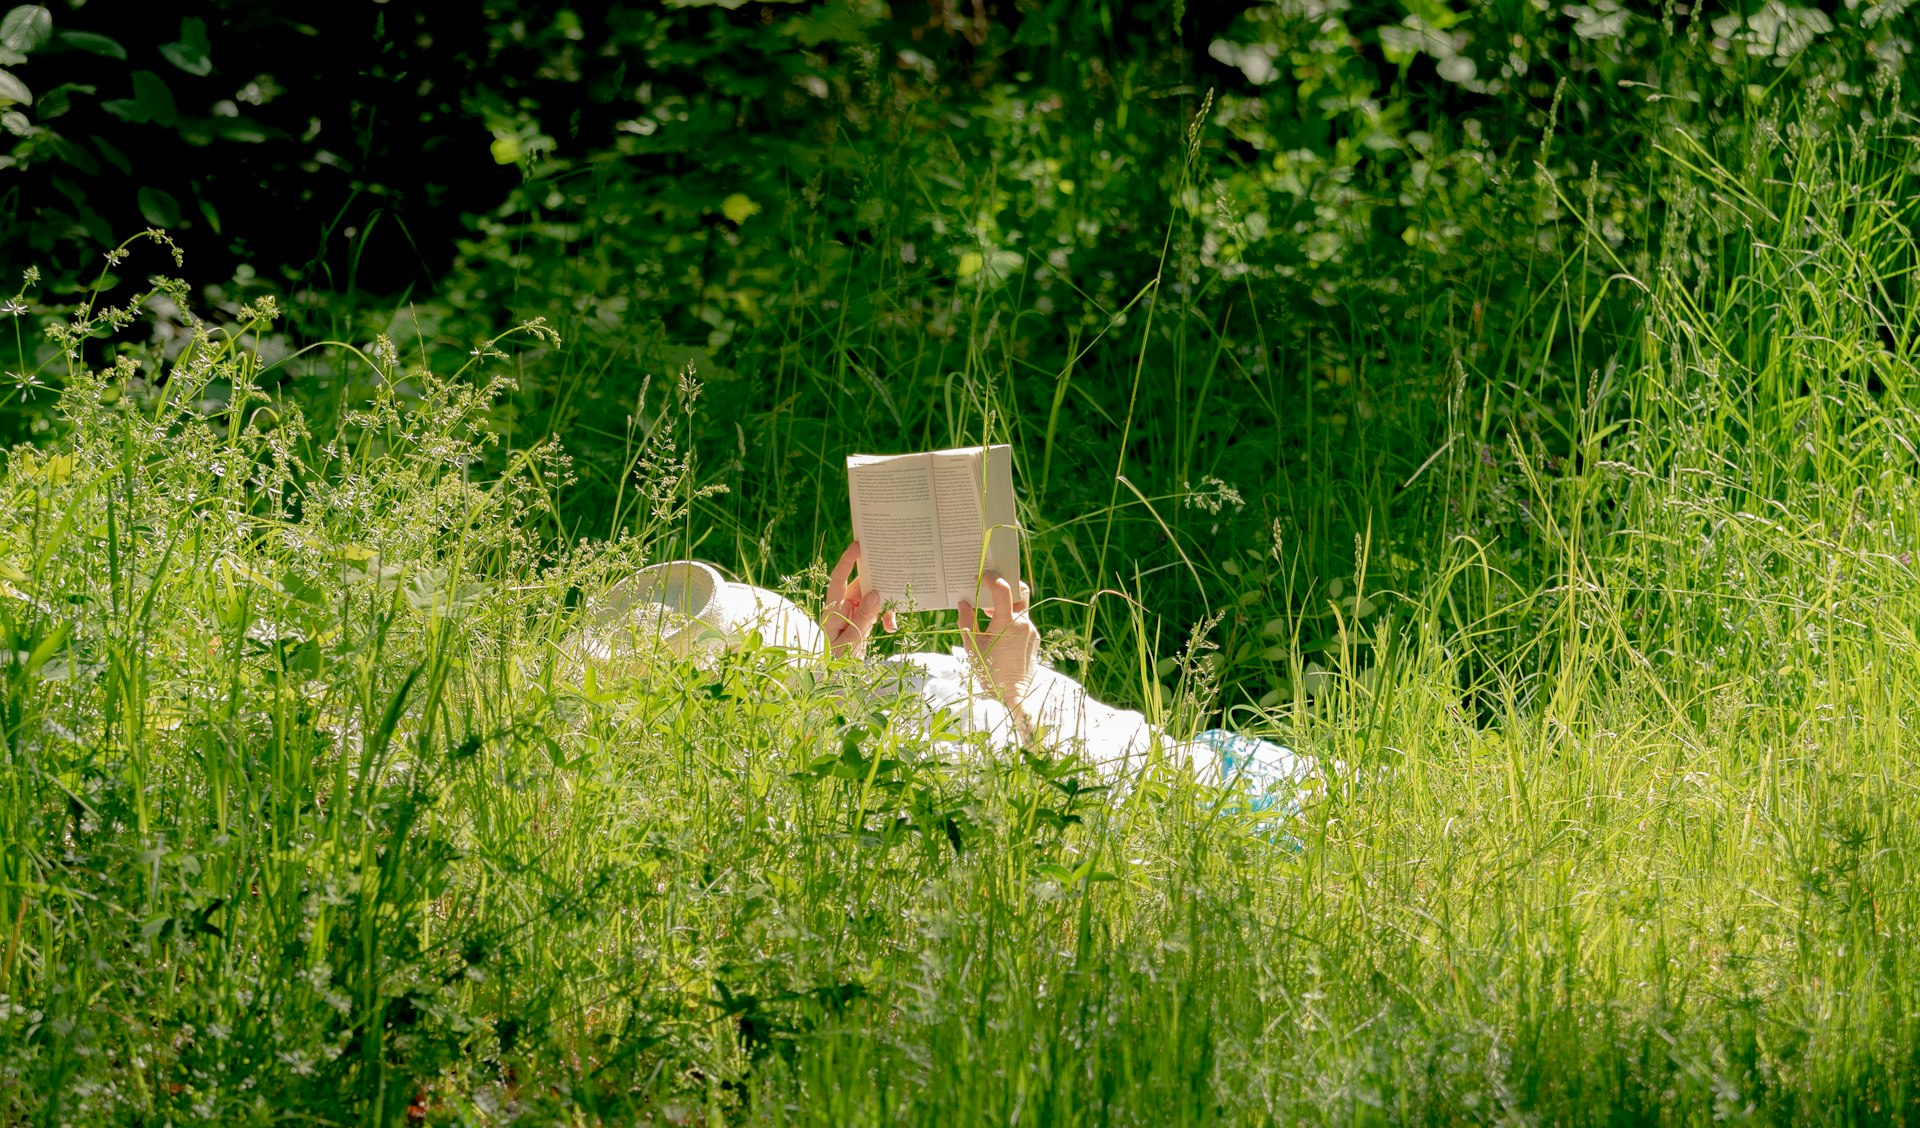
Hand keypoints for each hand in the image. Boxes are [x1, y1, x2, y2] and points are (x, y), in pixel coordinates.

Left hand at [820, 542, 894, 658]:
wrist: (838, 680)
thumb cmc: (838, 662)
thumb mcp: (852, 641)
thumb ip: (863, 618)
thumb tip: (875, 594)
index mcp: (833, 610)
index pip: (838, 580)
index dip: (847, 561)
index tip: (858, 545)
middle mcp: (842, 607)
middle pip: (861, 587)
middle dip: (878, 589)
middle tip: (893, 585)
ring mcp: (852, 613)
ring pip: (872, 599)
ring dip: (885, 607)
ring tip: (892, 622)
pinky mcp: (862, 621)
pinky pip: (876, 611)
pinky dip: (886, 617)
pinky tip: (892, 628)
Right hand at [958, 572, 1038, 710]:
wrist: (1012, 695)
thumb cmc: (989, 672)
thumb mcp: (972, 646)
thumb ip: (966, 620)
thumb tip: (963, 603)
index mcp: (1006, 623)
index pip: (1003, 589)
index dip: (992, 578)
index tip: (981, 577)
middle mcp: (1023, 623)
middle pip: (1020, 591)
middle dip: (1006, 587)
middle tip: (989, 592)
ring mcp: (1031, 631)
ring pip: (1021, 607)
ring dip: (1005, 606)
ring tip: (988, 615)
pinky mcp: (1034, 639)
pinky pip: (1023, 622)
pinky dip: (1011, 620)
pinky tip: (998, 631)